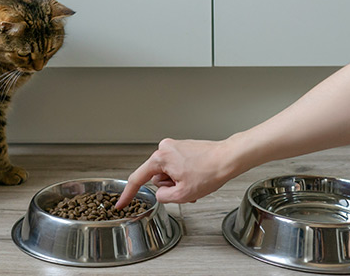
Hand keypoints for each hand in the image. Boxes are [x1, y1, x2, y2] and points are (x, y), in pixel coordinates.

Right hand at [115, 138, 236, 208]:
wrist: (228, 158)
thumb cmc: (210, 171)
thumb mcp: (182, 194)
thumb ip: (163, 197)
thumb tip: (160, 193)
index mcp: (160, 158)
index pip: (137, 179)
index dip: (128, 194)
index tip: (121, 203)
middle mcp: (165, 148)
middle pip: (157, 177)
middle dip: (169, 186)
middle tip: (186, 189)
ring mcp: (174, 146)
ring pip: (168, 173)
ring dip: (178, 182)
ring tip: (194, 183)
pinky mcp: (183, 148)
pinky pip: (176, 166)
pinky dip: (183, 175)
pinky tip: (196, 177)